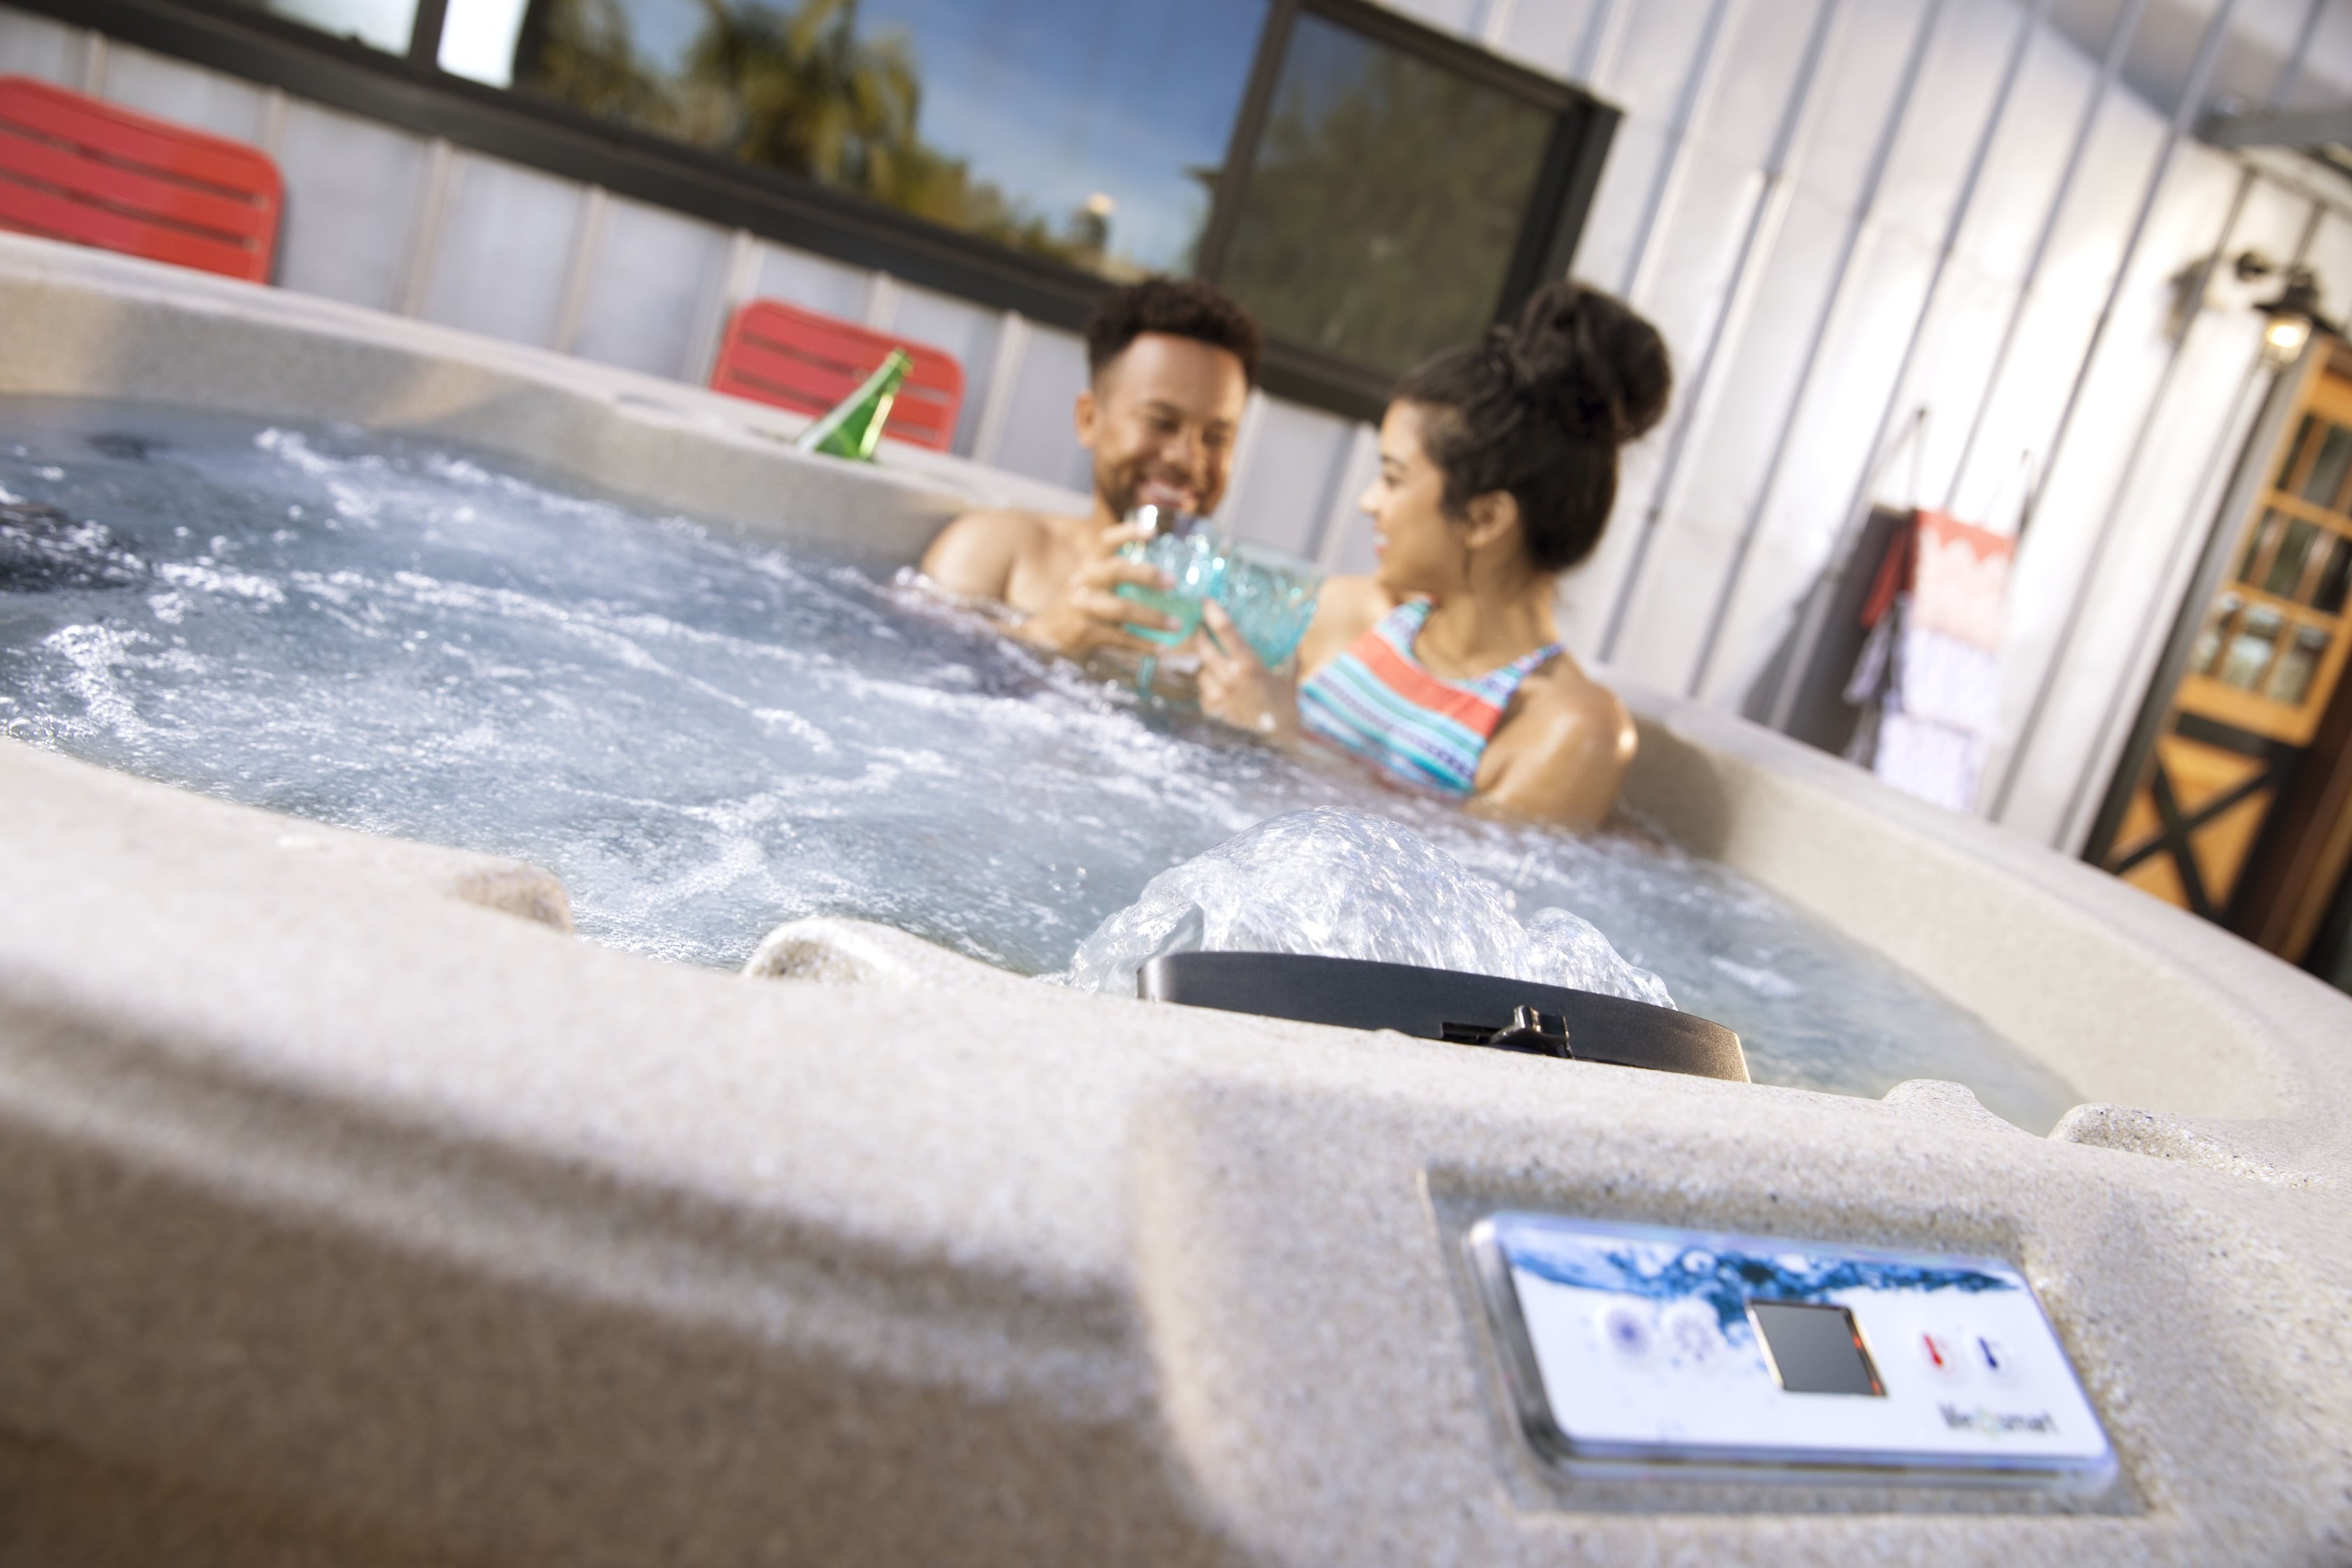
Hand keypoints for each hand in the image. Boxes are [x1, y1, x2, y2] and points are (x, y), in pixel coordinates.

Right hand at [1013, 523, 1175, 657]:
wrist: (1044, 635)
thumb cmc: (1078, 606)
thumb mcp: (1089, 583)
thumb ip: (1114, 575)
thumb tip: (1161, 575)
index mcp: (1088, 566)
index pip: (1105, 542)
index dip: (1128, 533)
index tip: (1153, 531)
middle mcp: (1084, 582)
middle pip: (1116, 571)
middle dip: (1147, 575)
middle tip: (1173, 582)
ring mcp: (1083, 607)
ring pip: (1122, 609)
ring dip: (1152, 618)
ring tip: (1176, 625)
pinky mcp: (1084, 632)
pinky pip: (1119, 638)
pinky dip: (1142, 644)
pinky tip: (1160, 648)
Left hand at [1196, 601, 1300, 743]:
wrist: (1275, 746)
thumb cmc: (1284, 710)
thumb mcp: (1289, 680)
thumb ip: (1291, 658)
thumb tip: (1296, 640)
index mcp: (1250, 666)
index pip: (1227, 632)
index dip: (1213, 614)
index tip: (1205, 601)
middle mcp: (1229, 678)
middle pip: (1202, 646)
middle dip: (1201, 636)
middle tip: (1203, 630)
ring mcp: (1217, 695)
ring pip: (1200, 669)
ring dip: (1206, 666)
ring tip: (1220, 670)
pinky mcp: (1210, 711)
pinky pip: (1202, 691)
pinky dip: (1208, 688)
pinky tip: (1222, 693)